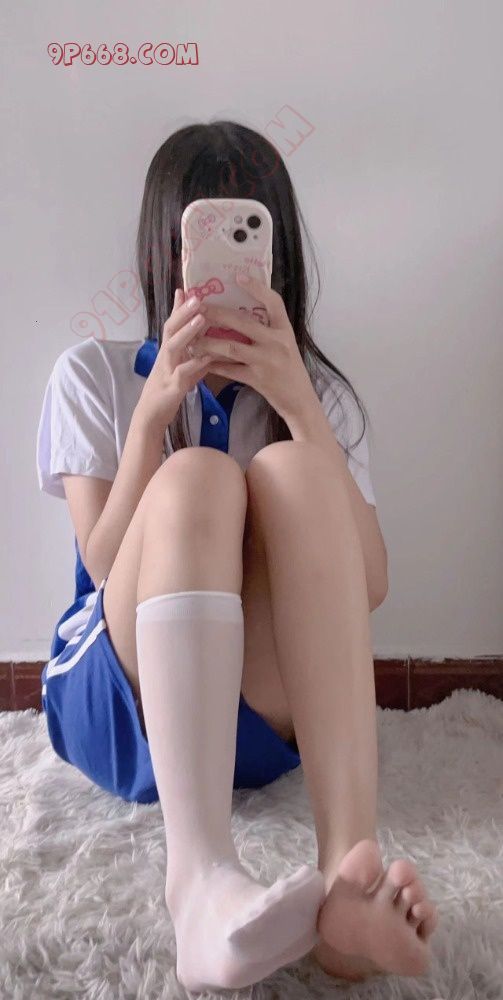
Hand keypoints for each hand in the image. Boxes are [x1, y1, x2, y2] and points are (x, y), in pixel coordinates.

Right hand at [134, 289, 213, 433]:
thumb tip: (209, 348)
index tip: (187, 289)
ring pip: (174, 346)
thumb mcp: (182, 372)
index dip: (178, 308)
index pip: (172, 325)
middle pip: (170, 329)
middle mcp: (165, 357)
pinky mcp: (171, 387)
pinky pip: (183, 373)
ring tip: (201, 317)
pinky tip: (208, 356)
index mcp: (168, 352)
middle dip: (183, 312)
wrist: (151, 418)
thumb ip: (194, 358)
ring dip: (187, 331)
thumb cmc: (167, 394)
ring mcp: (166, 371)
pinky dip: (195, 364)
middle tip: (197, 296)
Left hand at [189, 272, 313, 420]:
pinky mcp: (258, 379)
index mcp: (284, 330)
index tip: (238, 277)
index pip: (273, 302)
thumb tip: (243, 312)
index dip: (257, 288)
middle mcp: (277, 343)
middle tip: (199, 307)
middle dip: (217, 314)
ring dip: (209, 342)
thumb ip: (269, 329)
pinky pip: (231, 370)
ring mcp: (266, 361)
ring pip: (231, 347)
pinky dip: (215, 365)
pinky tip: (201, 360)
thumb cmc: (290, 369)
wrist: (300, 400)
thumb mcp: (286, 344)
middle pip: (243, 323)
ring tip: (192, 338)